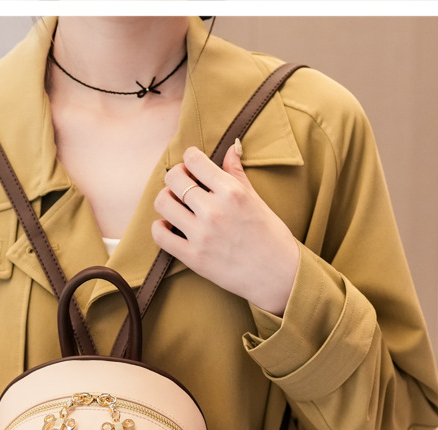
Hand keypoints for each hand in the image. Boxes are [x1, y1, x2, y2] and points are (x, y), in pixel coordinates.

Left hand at [152, 143, 298, 315]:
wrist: (277, 276)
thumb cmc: (271, 237)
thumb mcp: (257, 199)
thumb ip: (237, 173)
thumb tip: (231, 147)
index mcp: (231, 191)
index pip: (193, 159)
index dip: (189, 159)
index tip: (192, 166)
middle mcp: (214, 210)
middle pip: (173, 178)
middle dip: (175, 177)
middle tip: (182, 185)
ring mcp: (201, 235)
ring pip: (162, 203)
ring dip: (166, 200)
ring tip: (176, 205)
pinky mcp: (193, 257)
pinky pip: (160, 235)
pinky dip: (160, 227)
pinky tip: (170, 226)